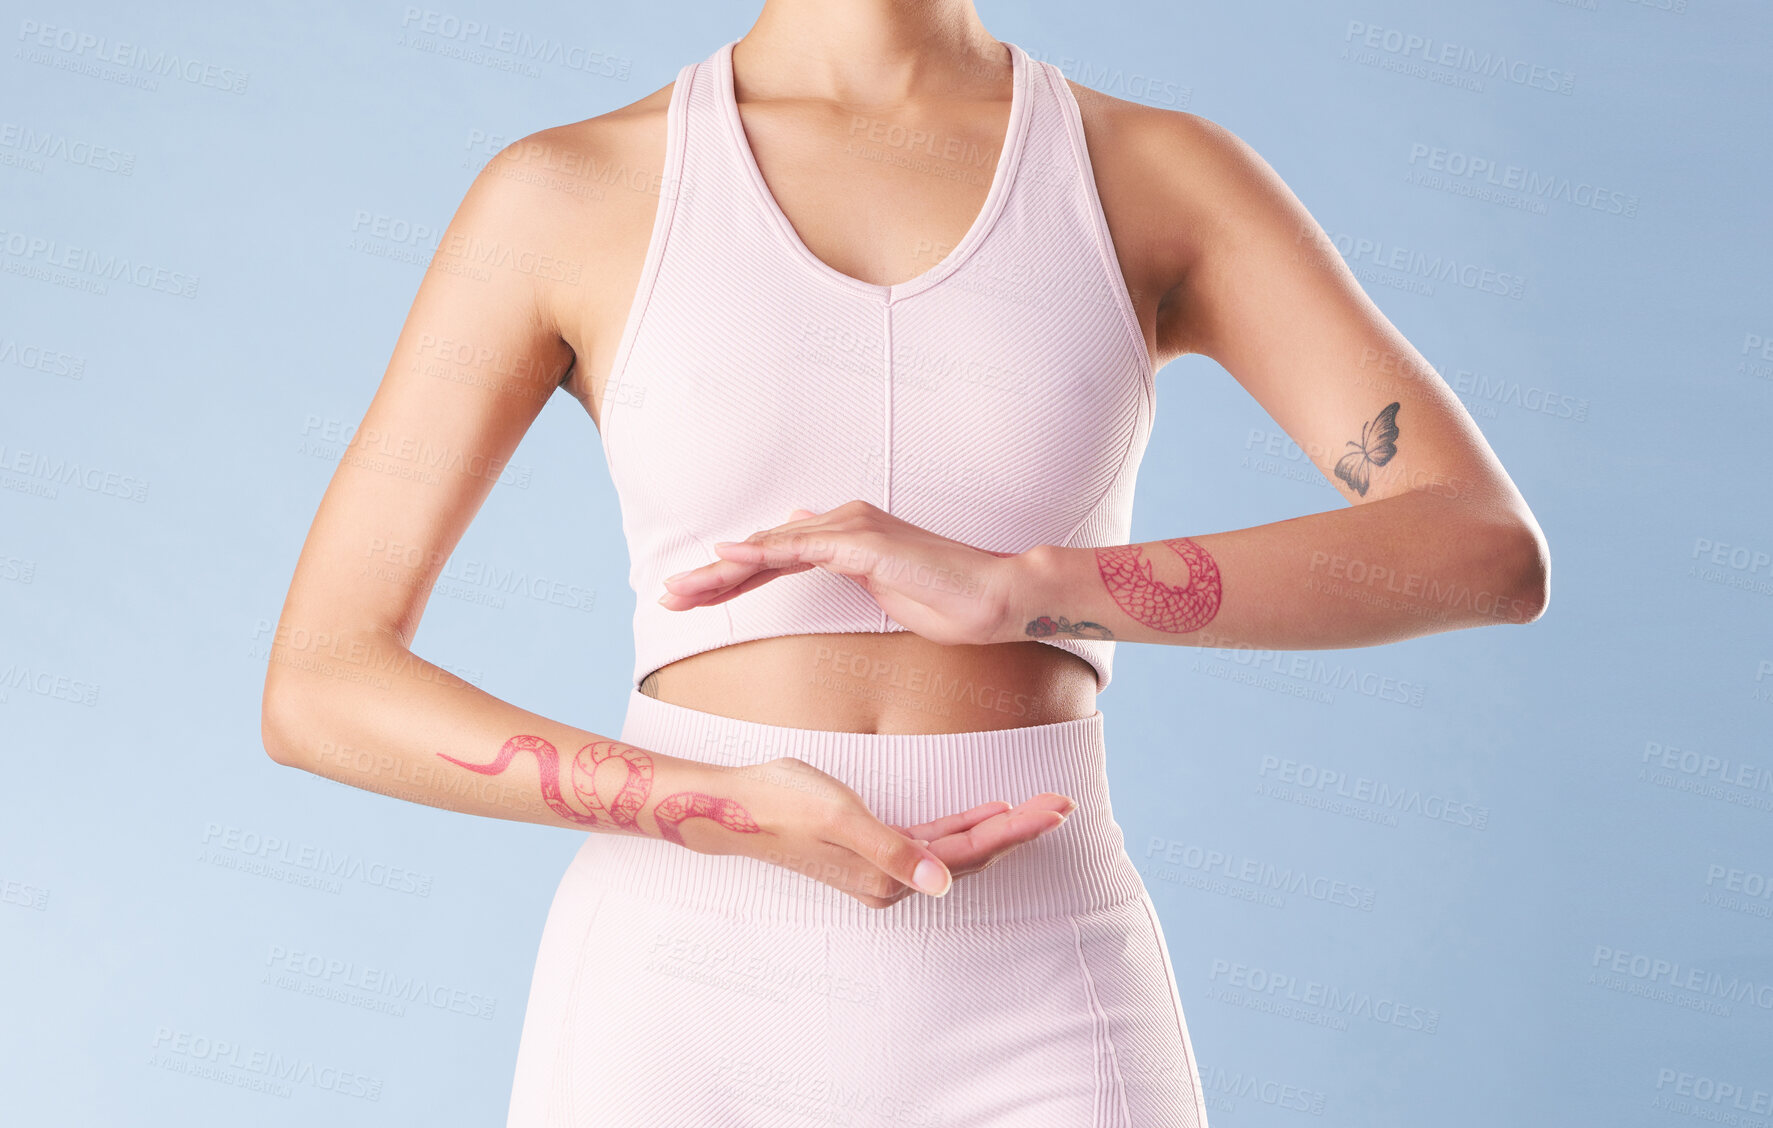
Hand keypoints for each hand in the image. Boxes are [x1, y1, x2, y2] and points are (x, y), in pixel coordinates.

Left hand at [657, 501, 1024, 646]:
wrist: (996, 600)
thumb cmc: (948, 602)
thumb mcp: (882, 590)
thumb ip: (843, 572)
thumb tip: (805, 546)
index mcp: (845, 539)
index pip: (774, 559)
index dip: (730, 578)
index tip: (691, 600)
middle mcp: (844, 526)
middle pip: (763, 550)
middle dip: (712, 575)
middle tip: (667, 596)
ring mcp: (854, 531)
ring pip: (772, 548)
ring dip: (723, 570)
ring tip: (681, 589)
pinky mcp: (866, 545)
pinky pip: (802, 549)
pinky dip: (762, 552)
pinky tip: (729, 556)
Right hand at [705, 755, 1074, 908]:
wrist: (733, 806)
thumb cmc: (783, 803)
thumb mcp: (840, 817)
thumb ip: (893, 850)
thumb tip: (944, 885)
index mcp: (890, 875)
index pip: (969, 853)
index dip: (1016, 829)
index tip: (1054, 809)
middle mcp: (894, 877)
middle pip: (973, 853)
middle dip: (1021, 828)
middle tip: (1064, 803)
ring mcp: (885, 863)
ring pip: (959, 847)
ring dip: (1001, 826)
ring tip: (1042, 807)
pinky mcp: (875, 846)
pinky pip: (935, 840)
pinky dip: (966, 825)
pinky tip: (987, 810)